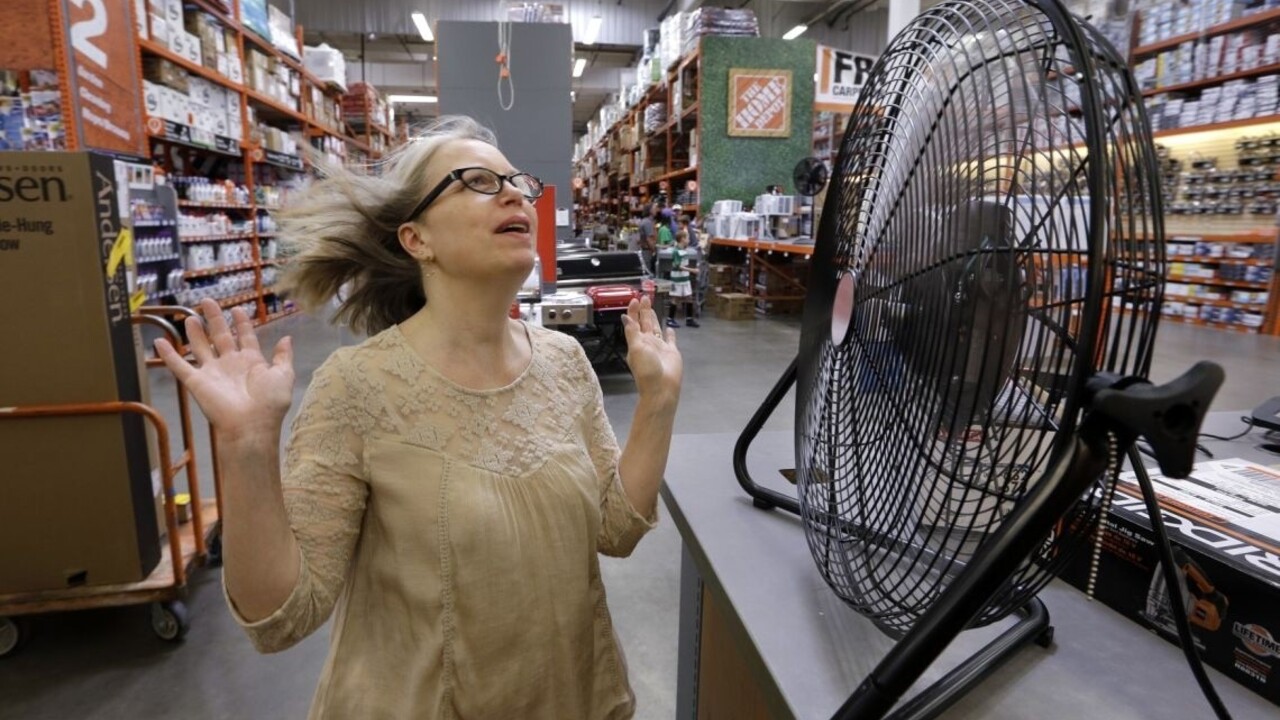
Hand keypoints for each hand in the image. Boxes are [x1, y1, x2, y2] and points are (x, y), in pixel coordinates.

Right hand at [154, 298, 295, 441]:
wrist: (251, 425)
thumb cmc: (270, 402)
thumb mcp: (284, 375)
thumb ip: (284, 356)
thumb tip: (287, 337)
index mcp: (252, 361)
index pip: (245, 336)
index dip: (241, 322)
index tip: (237, 308)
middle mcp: (230, 364)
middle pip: (220, 336)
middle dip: (215, 319)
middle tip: (208, 301)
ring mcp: (213, 373)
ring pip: (200, 347)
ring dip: (195, 333)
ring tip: (190, 316)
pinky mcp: (197, 382)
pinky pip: (179, 366)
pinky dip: (168, 354)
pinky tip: (158, 341)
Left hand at [620, 295, 682, 407]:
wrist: (662, 388)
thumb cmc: (646, 370)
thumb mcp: (636, 349)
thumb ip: (632, 332)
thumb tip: (625, 317)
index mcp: (637, 341)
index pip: (634, 322)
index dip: (634, 311)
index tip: (635, 299)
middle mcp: (648, 342)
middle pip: (645, 322)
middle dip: (644, 310)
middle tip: (645, 297)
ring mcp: (660, 347)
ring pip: (656, 328)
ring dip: (653, 318)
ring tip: (651, 307)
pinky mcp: (671, 351)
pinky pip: (670, 339)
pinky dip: (669, 333)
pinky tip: (669, 327)